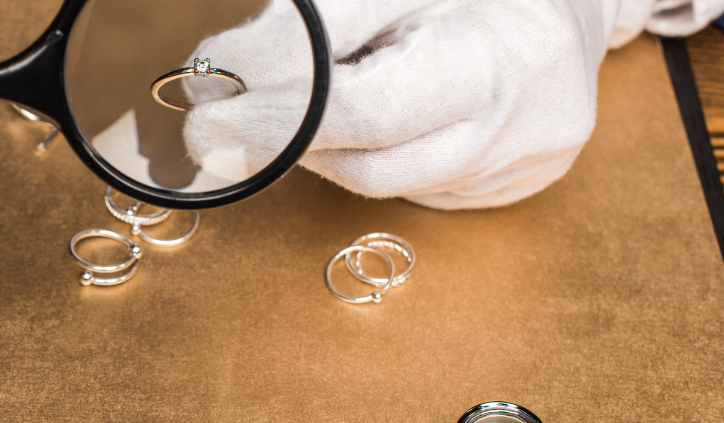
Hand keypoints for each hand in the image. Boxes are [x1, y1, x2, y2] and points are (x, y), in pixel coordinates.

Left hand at [180, 0, 721, 208]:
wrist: (564, 4)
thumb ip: (310, 29)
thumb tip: (222, 74)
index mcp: (495, 56)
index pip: (366, 111)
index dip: (279, 118)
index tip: (210, 116)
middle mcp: (519, 125)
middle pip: (367, 164)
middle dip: (284, 142)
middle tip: (218, 123)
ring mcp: (521, 165)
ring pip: (381, 183)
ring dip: (322, 150)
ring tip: (301, 104)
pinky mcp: (511, 187)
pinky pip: (414, 189)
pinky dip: (369, 158)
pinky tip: (370, 121)